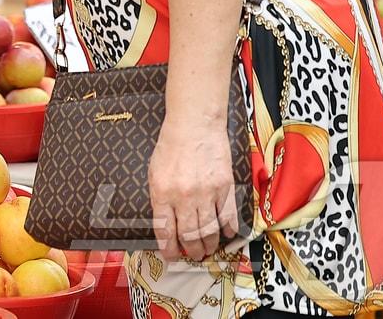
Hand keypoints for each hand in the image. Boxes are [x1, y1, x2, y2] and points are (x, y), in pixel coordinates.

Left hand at [149, 117, 238, 261]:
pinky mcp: (224, 187)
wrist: (195, 125)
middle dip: (192, 250)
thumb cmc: (171, 146)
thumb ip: (160, 198)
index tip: (171, 256)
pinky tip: (226, 235)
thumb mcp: (155, 172)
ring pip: (209, 230)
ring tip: (208, 249)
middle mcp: (184, 196)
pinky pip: (228, 216)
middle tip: (194, 255)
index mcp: (162, 192)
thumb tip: (166, 224)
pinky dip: (228, 229)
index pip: (165, 230)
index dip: (169, 248)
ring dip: (209, 244)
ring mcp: (206, 193)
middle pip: (189, 235)